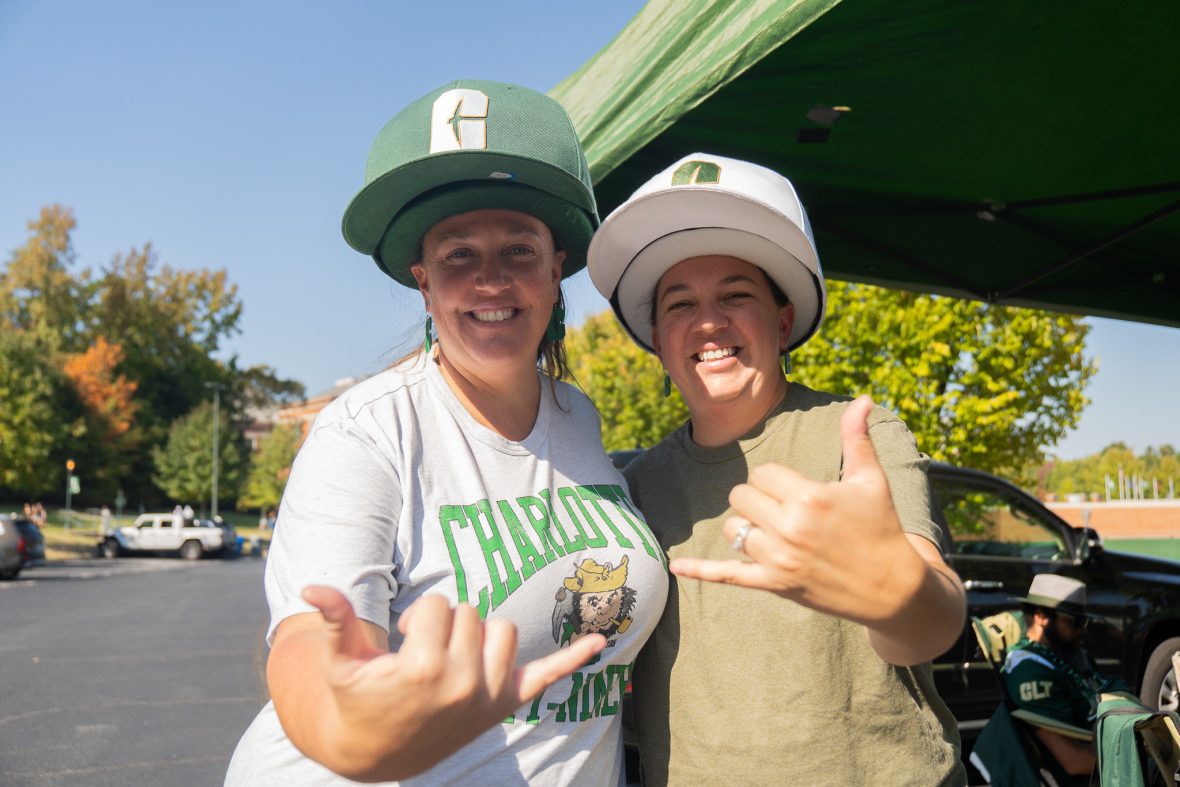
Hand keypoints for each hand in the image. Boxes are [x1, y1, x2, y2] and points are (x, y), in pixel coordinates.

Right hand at [300, 586, 604, 780]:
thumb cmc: (358, 698)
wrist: (375, 753)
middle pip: (472, 613)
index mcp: (425, 669)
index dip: (419, 618)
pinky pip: (546, 677)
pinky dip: (572, 659)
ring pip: (501, 631)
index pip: (440, 606)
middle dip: (445, 624)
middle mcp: (464, 684)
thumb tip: (314, 588)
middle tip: (422, 653)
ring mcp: (489, 698)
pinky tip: (599, 642)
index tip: (403, 640)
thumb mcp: (344, 663)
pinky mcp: (504, 707)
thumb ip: (337, 621)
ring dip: (479, 636)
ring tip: (451, 659)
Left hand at [669, 395, 926, 626]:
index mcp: (809, 497)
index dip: (777, 479)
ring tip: (775, 531)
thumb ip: (857, 437)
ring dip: (746, 526)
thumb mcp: (870, 480)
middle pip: (741, 496)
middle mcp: (790, 528)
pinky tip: (675, 565)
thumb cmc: (881, 527)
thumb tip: (863, 398)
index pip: (763, 473)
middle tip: (786, 508)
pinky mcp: (773, 584)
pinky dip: (699, 570)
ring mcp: (779, 559)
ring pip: (733, 529)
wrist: (891, 588)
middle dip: (758, 498)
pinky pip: (726, 574)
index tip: (798, 490)